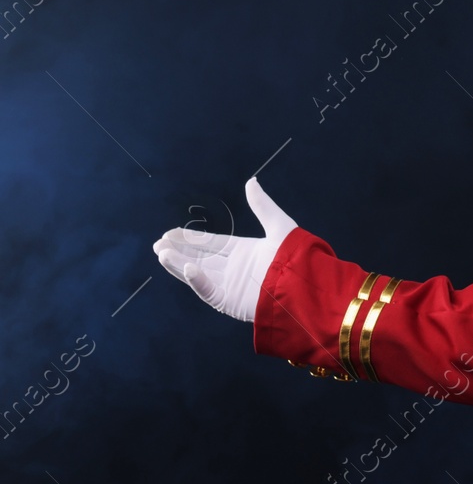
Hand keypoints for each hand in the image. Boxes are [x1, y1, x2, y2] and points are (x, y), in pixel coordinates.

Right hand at [153, 177, 297, 321]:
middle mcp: (235, 269)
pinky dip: (197, 280)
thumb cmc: (295, 256)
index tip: (170, 233)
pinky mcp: (230, 302)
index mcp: (245, 252)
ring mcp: (231, 286)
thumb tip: (251, 181)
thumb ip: (262, 205)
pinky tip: (186, 266)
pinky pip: (209, 290)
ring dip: (178, 263)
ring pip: (198, 273)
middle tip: (158, 244)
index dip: (190, 238)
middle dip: (178, 251)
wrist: (304, 285)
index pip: (211, 243)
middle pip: (199, 258)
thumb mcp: (278, 225)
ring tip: (161, 253)